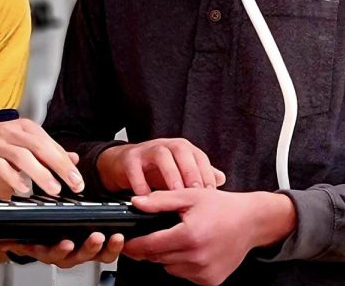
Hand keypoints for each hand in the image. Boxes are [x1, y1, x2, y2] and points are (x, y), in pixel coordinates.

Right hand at [0, 119, 82, 195]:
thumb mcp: (20, 144)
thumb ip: (45, 151)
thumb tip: (72, 158)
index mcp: (24, 128)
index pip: (50, 144)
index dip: (66, 162)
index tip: (78, 179)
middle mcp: (12, 132)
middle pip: (41, 148)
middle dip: (60, 167)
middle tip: (74, 183)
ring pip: (22, 157)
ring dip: (40, 174)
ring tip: (53, 189)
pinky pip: (0, 167)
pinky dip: (13, 178)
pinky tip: (23, 189)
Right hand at [0, 232, 124, 268]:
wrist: (56, 229)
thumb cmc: (43, 233)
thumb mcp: (29, 236)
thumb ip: (18, 240)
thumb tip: (4, 241)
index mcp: (50, 251)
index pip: (53, 253)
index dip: (60, 250)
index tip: (66, 243)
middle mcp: (67, 254)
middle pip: (78, 256)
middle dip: (88, 248)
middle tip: (96, 237)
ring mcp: (84, 253)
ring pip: (96, 255)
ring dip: (106, 248)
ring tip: (114, 238)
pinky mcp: (99, 249)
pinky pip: (108, 252)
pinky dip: (116, 247)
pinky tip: (121, 237)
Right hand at [97, 138, 225, 193]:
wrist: (123, 165)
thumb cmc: (155, 170)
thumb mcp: (179, 173)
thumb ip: (199, 175)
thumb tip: (221, 179)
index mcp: (182, 149)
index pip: (199, 156)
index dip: (206, 173)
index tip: (212, 193)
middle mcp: (166, 145)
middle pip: (182, 151)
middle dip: (191, 170)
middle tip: (196, 192)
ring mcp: (146, 150)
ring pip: (161, 155)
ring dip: (170, 173)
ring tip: (175, 192)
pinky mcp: (129, 158)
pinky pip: (136, 169)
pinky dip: (141, 183)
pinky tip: (148, 198)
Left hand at [122, 189, 296, 285]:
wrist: (251, 222)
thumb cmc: (222, 207)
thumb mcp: (190, 196)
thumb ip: (160, 200)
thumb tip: (136, 202)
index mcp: (189, 236)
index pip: (150, 246)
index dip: (134, 245)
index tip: (126, 242)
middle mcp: (197, 258)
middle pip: (158, 258)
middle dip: (152, 248)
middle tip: (158, 234)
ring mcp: (204, 272)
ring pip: (170, 268)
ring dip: (168, 256)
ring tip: (182, 238)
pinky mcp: (211, 280)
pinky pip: (186, 275)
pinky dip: (184, 264)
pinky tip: (194, 249)